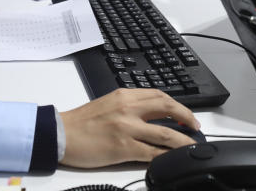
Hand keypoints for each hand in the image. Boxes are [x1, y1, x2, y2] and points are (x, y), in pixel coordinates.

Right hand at [60, 89, 199, 167]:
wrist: (60, 133)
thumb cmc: (81, 122)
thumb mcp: (108, 104)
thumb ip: (129, 107)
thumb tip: (151, 117)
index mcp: (124, 95)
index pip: (159, 95)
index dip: (177, 106)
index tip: (185, 115)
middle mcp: (128, 108)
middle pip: (167, 108)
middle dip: (186, 118)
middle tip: (195, 128)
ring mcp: (127, 128)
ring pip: (165, 133)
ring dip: (183, 141)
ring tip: (192, 147)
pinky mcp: (123, 147)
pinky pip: (152, 153)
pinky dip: (166, 156)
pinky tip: (173, 160)